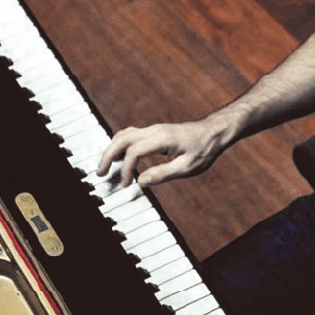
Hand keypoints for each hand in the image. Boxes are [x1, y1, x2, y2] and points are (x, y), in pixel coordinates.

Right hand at [97, 120, 228, 188]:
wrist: (214, 132)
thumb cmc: (204, 150)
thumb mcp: (188, 167)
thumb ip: (163, 174)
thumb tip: (141, 182)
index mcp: (162, 139)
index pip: (134, 152)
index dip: (127, 170)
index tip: (127, 184)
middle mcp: (154, 131)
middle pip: (122, 139)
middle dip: (108, 156)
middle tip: (100, 173)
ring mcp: (153, 129)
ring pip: (123, 135)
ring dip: (112, 149)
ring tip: (106, 167)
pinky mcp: (154, 132)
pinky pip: (131, 135)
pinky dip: (120, 145)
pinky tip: (119, 157)